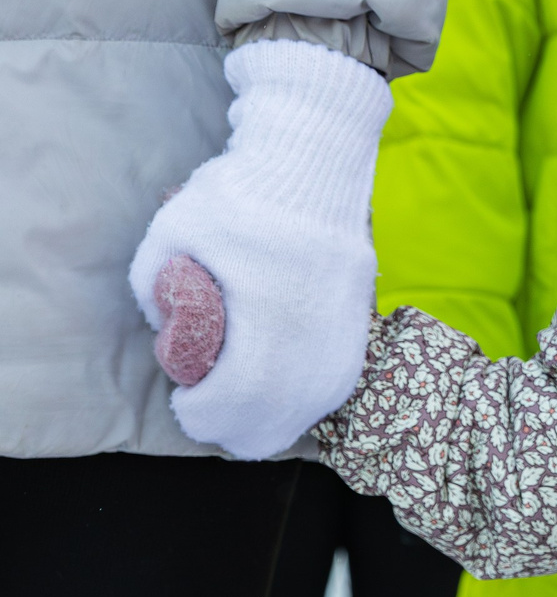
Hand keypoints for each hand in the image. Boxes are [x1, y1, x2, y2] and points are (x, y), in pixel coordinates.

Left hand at [128, 39, 389, 458]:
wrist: (316, 168)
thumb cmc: (237, 196)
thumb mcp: (171, 235)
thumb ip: (157, 293)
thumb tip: (171, 340)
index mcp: (270, 308)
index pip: (239, 394)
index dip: (202, 411)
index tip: (183, 397)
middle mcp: (318, 333)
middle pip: (277, 423)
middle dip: (232, 428)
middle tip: (206, 406)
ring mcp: (346, 337)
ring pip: (308, 414)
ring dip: (268, 417)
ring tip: (238, 393)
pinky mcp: (360, 333)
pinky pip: (329, 391)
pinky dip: (297, 398)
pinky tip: (274, 380)